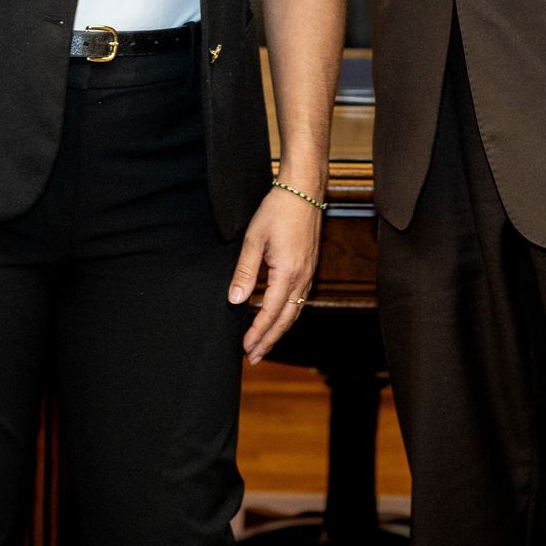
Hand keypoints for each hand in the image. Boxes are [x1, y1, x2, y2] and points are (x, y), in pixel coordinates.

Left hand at [229, 185, 320, 364]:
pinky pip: (301, 298)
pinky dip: (289, 313)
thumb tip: (235, 300)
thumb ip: (244, 271)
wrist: (304, 189)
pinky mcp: (310, 265)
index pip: (270, 312)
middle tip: (254, 356)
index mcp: (288, 272)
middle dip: (270, 340)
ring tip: (265, 343)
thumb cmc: (278, 209)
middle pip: (286, 318)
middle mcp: (303, 276)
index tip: (246, 348)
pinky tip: (279, 316)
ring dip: (280, 329)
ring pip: (296, 310)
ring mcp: (309, 271)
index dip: (258, 333)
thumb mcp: (253, 239)